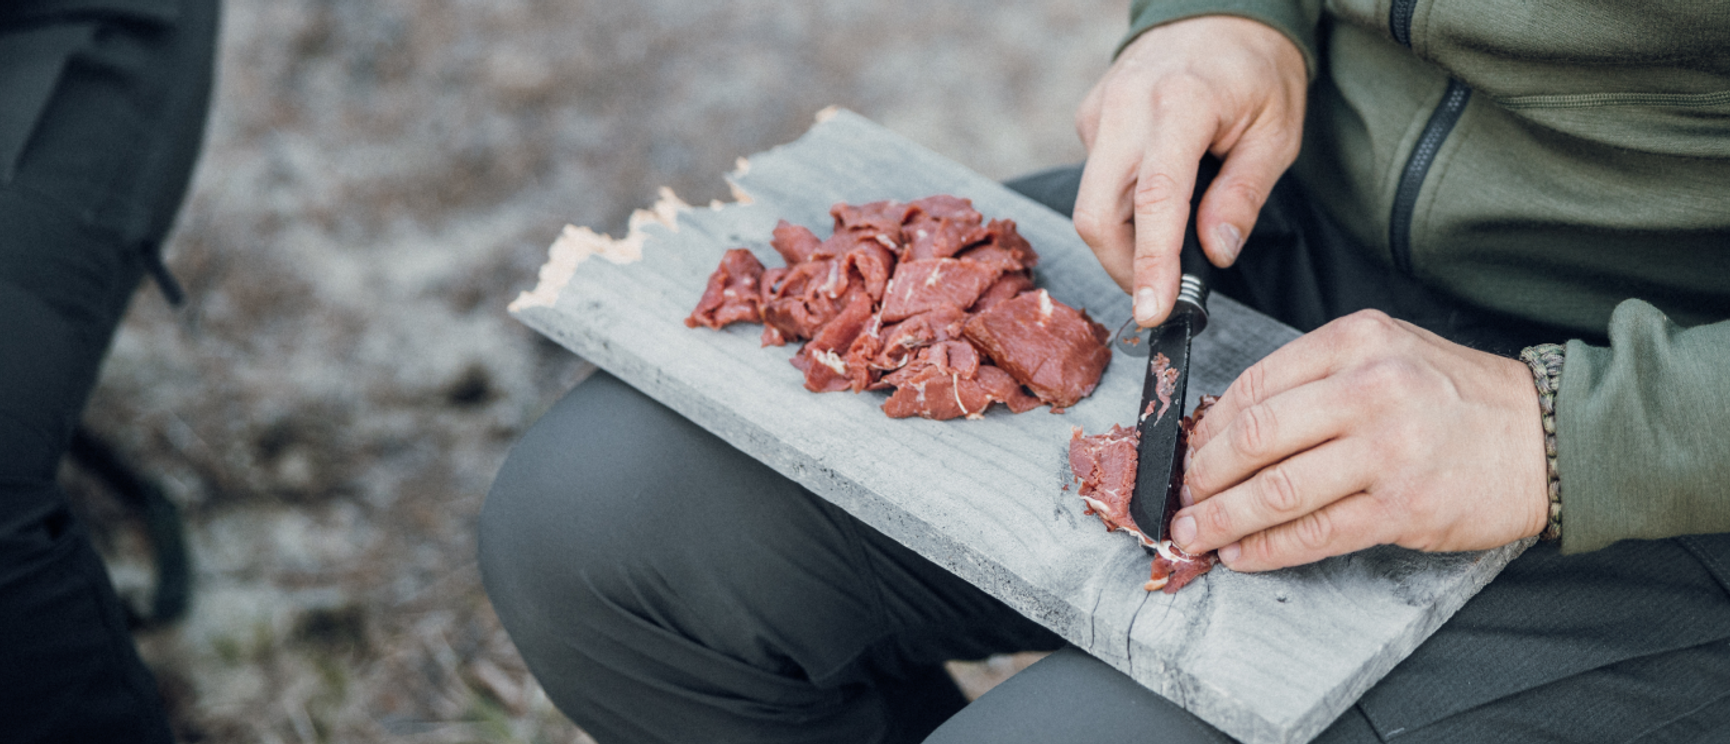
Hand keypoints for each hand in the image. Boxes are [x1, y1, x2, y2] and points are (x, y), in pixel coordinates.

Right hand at [1073, 15, 1306, 326]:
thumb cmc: (1256, 70)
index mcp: (1180, 105)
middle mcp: (1126, 106)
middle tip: (1161, 295)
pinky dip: (1121, 209)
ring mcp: (1100, 111)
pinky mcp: (1089, 118)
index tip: (1153, 312)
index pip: (1154, 200)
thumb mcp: (1276, 132)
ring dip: (1122, 243)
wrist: (1218, 10)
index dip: (1150, 264)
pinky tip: (1155, 201)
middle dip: (1124, 268)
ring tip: (1164, 253)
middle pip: (1097, 214)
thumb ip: (1243, 195)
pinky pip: (1095, 181)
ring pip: (1090, 204)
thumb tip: (1214, 256)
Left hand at [1170, 311, 1550, 570]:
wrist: (1548, 436)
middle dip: (1202, 475)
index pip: (1254, 386)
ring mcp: (1387, 450)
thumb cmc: (1457, 398)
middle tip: (1179, 497)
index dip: (1205, 428)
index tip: (1185, 452)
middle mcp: (1370, 388)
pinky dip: (1266, 548)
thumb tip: (1228, 426)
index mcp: (1356, 341)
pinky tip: (1242, 553)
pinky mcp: (1403, 507)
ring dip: (1221, 519)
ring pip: (1275, 491)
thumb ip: (1313, 379)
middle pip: (1253, 438)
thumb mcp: (1386, 354)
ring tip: (1194, 533)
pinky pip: (1314, 533)